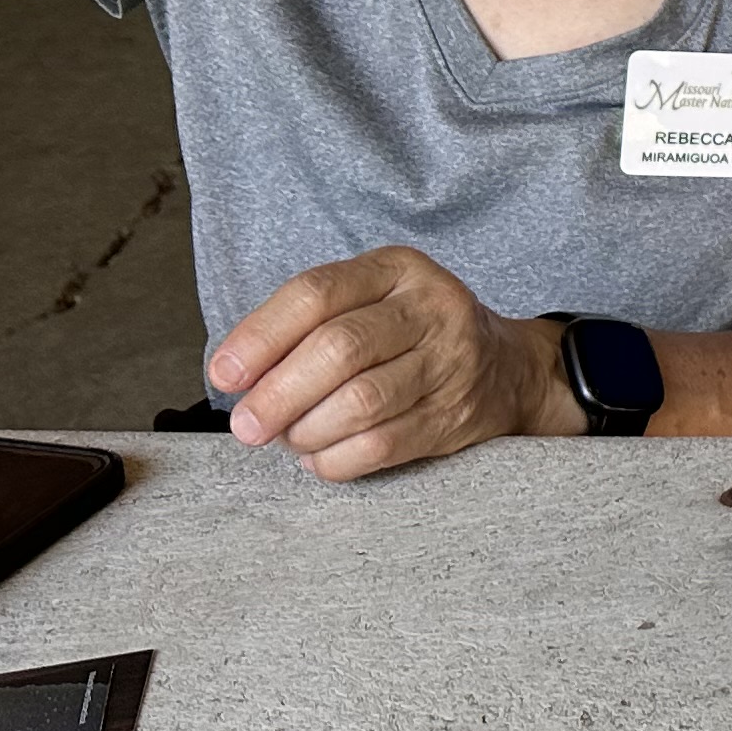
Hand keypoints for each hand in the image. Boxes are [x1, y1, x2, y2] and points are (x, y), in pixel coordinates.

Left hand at [209, 247, 577, 480]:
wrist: (506, 368)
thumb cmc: (412, 333)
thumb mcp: (370, 300)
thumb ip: (306, 324)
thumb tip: (235, 374)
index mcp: (397, 269)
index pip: (317, 294)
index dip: (260, 336)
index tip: (224, 375)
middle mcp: (430, 308)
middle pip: (338, 349)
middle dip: (278, 395)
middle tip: (247, 426)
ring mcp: (449, 363)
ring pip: (360, 403)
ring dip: (307, 431)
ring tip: (288, 439)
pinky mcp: (455, 416)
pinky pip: (382, 446)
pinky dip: (336, 460)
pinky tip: (319, 458)